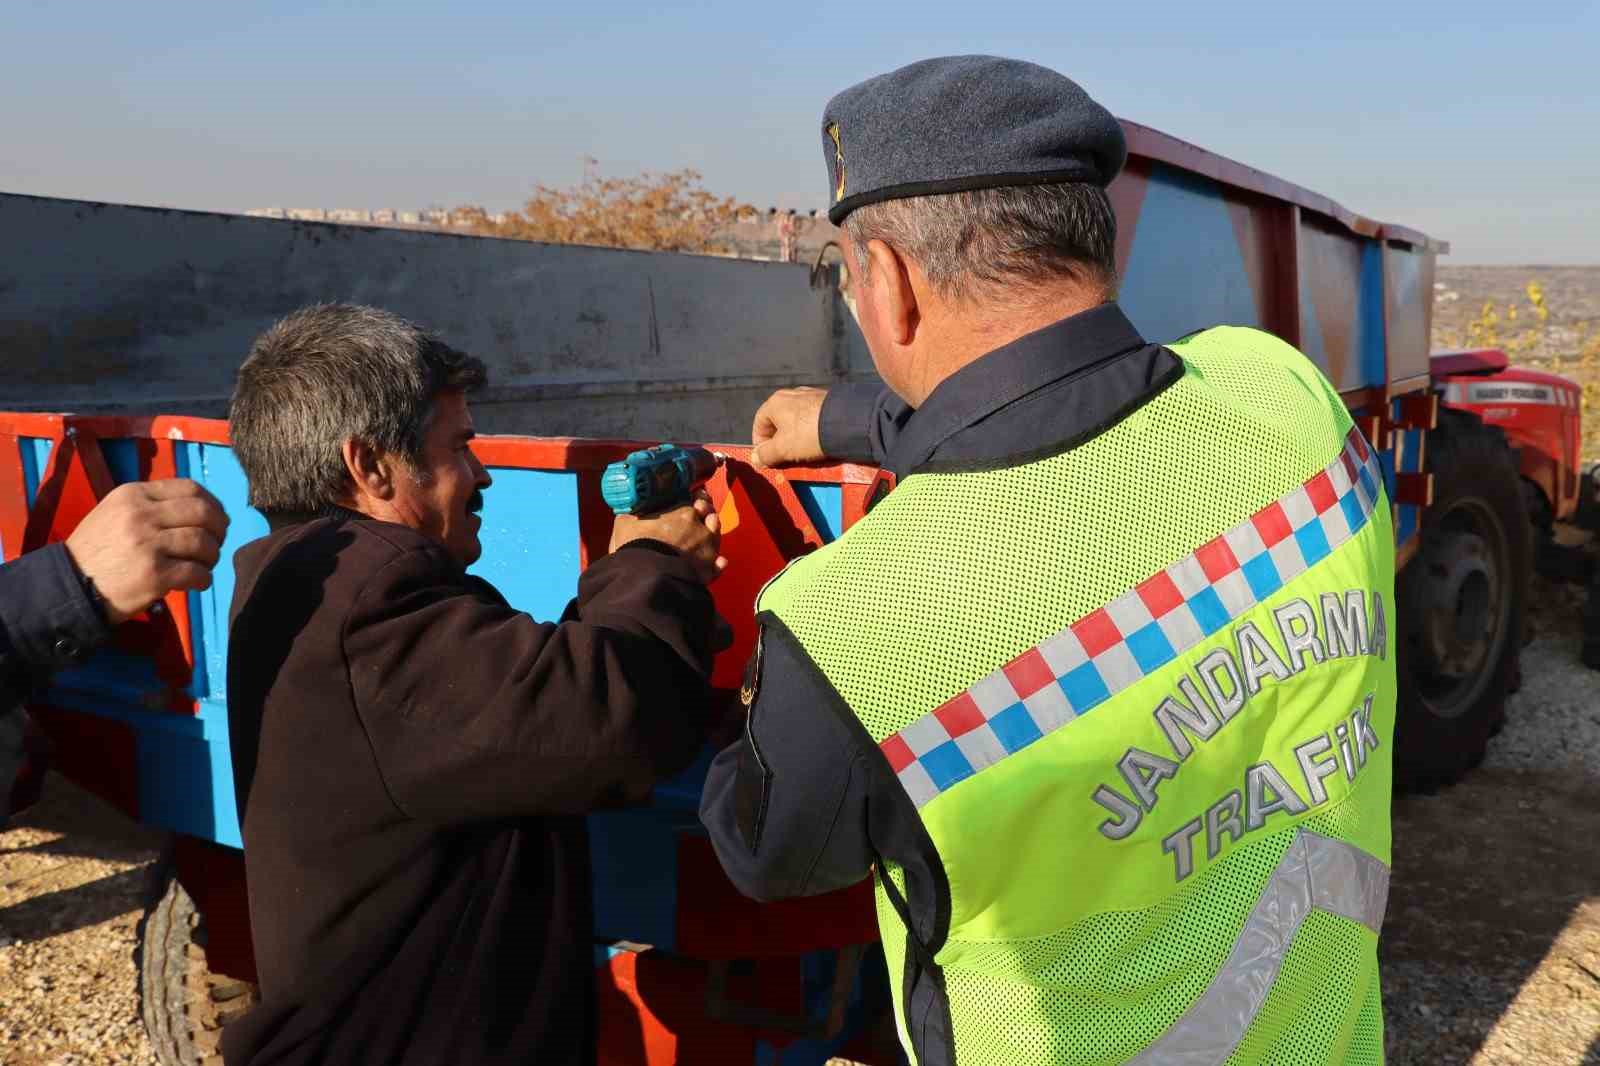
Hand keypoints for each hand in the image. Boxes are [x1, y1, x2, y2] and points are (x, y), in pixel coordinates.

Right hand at [64, 480, 229, 624]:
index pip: (190, 488)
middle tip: (216, 544)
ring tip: (203, 565)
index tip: (217, 519)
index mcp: (134, 494)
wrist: (70, 585)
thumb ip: (152, 504)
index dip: (213, 504)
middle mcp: (141, 515)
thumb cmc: (97, 550)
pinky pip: (197, 573)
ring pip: (204, 543)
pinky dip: (204, 579)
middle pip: (203, 513)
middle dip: (219, 529)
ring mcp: (148, 544)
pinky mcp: (154, 574)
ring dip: (212, 557)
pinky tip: (197, 583)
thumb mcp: (116, 512)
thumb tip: (202, 507)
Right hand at [610, 491, 726, 582]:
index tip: (695, 496)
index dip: (696, 498)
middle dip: (707, 513)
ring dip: (713, 534)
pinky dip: (718, 563)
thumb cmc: (633, 547)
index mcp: (683, 511)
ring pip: (716, 537)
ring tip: (706, 536)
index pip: (696, 498)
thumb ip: (632, 512)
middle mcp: (700, 528)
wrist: (643, 576)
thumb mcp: (625, 522)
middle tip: (701, 514)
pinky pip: (718, 566)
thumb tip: (631, 509)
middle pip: (710, 515)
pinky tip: (719, 561)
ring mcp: (706, 551)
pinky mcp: (707, 572)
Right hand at [750, 387, 826, 467]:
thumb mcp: (782, 448)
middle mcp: (791, 395)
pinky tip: (818, 441)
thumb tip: (756, 458)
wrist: (846, 422)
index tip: (767, 457)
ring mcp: (811, 396)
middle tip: (785, 457)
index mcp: (775, 402)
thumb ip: (765, 454)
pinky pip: (813, 418)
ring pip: (797, 420)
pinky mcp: (827, 401)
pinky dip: (812, 431)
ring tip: (803, 452)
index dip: (760, 443)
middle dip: (780, 442)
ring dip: (796, 437)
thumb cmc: (808, 433)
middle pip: (779, 422)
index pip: (759, 424)